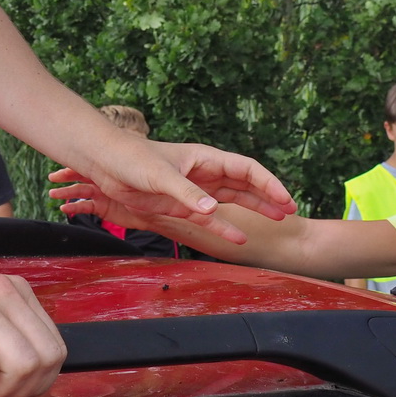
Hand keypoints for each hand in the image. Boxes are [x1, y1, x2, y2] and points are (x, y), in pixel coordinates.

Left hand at [47, 137, 294, 243]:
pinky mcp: (181, 205)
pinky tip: (238, 238)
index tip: (284, 200)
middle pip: (246, 184)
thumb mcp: (159, 175)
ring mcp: (195, 190)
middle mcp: (205, 173)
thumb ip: (186, 193)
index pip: (246, 169)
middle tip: (290, 211)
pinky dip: (224, 227)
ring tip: (278, 219)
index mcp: (205, 158)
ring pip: (233, 199)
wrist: (105, 164)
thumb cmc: (132, 159)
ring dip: (254, 209)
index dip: (268, 184)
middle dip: (268, 197)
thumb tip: (212, 209)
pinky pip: (209, 218)